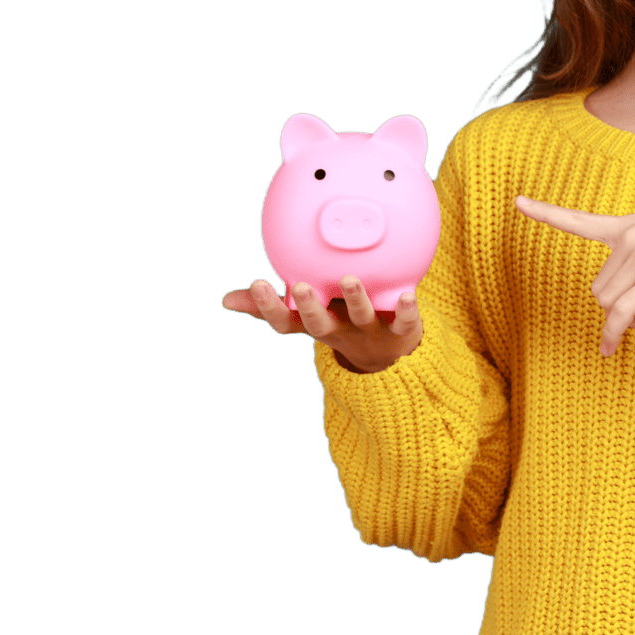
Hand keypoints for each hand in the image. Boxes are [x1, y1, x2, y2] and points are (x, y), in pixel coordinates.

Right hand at [221, 275, 422, 372]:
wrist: (389, 355)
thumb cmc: (341, 322)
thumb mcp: (307, 315)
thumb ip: (271, 306)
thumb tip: (226, 300)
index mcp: (316, 324)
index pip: (286, 320)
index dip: (270, 307)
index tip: (256, 282)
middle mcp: (339, 330)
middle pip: (320, 323)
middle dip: (309, 307)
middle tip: (301, 287)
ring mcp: (369, 332)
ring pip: (361, 316)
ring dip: (355, 299)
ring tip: (349, 280)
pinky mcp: (399, 332)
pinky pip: (403, 321)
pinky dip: (405, 310)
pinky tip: (408, 295)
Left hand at [514, 194, 634, 357]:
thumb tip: (621, 321)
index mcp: (629, 227)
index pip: (580, 221)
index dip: (547, 213)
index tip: (517, 202)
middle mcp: (630, 237)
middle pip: (597, 287)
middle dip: (616, 309)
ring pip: (608, 303)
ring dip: (627, 321)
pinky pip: (621, 314)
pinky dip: (614, 334)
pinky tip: (609, 349)